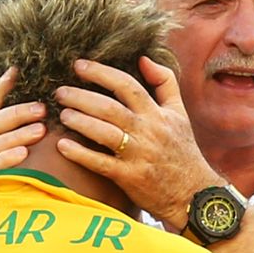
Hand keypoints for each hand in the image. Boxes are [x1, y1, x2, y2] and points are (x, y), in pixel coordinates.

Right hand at [0, 67, 47, 187]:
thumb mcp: (3, 151)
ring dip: (15, 136)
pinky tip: (23, 154)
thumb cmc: (3, 180)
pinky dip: (5, 161)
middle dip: (15, 114)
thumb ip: (5, 125)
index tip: (15, 71)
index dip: (0, 89)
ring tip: (40, 130)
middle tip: (42, 108)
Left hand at [54, 57, 224, 229]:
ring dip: (80, 122)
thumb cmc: (182, 150)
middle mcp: (147, 131)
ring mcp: (138, 155)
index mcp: (157, 113)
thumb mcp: (179, 113)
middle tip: (60, 92)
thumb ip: (165, 82)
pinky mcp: (130, 178)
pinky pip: (100, 164)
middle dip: (81, 97)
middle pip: (110, 108)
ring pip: (104, 133)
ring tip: (62, 115)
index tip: (79, 66)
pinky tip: (62, 146)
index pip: (127, 85)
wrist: (193, 193)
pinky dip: (80, 154)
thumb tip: (143, 58)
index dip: (101, 73)